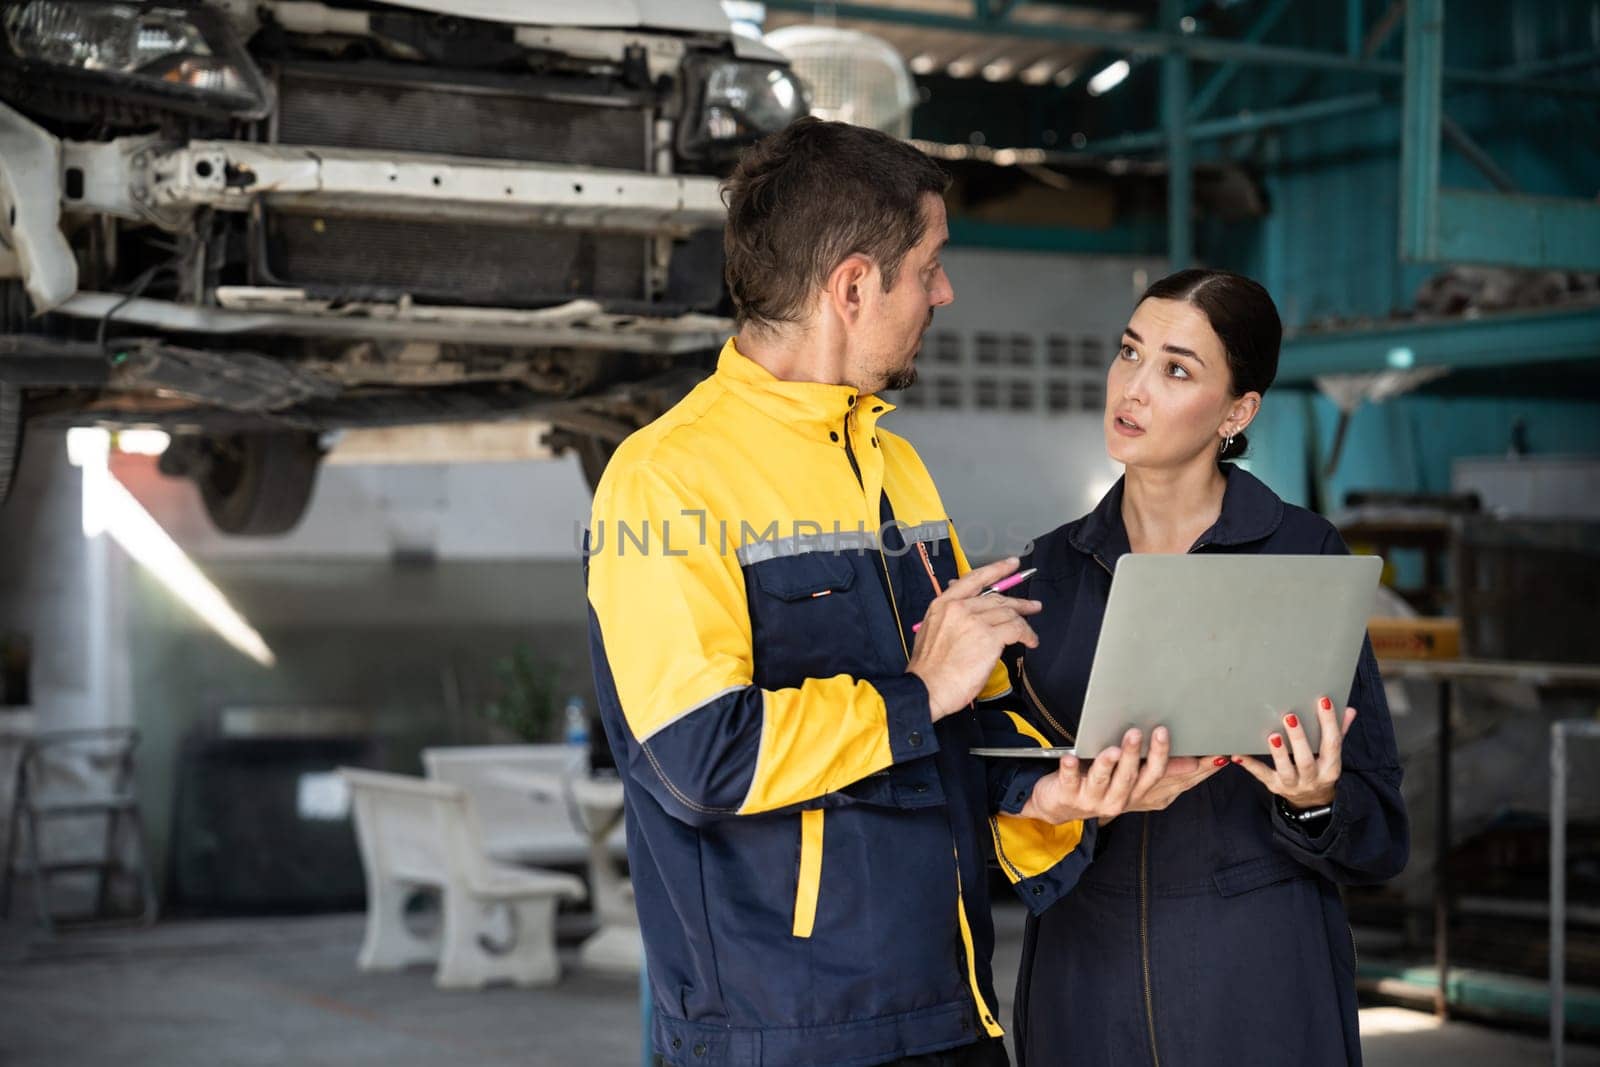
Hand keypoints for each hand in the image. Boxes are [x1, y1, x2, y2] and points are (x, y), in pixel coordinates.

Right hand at [907, 557, 1040, 721]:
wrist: (927, 688)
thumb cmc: (928, 670)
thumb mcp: (931, 633)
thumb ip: (950, 620)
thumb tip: (971, 618)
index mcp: (942, 605)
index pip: (973, 579)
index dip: (996, 569)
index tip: (1011, 564)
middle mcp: (959, 608)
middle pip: (996, 598)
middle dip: (1017, 602)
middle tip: (1031, 605)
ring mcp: (975, 621)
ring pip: (1008, 613)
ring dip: (1023, 622)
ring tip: (1030, 632)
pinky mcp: (990, 637)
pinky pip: (1016, 629)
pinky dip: (1027, 635)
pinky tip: (1030, 641)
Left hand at [1021, 726, 1216, 824]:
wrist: (1058, 805)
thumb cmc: (1100, 784)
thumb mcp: (1131, 778)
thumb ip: (1156, 768)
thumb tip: (1194, 760)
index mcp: (1138, 794)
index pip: (1167, 780)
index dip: (1186, 768)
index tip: (1205, 753)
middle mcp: (1120, 799)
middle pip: (1139, 778)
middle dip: (1149, 755)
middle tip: (1156, 731)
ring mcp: (1094, 799)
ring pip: (1107, 779)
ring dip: (1112, 762)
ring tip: (1115, 748)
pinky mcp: (1068, 794)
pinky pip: (1070, 780)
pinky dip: (1070, 768)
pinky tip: (1070, 757)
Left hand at [1231, 696, 1356, 809]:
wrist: (1311, 801)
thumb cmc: (1321, 768)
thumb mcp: (1332, 754)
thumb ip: (1338, 732)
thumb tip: (1349, 710)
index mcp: (1331, 767)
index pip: (1333, 743)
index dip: (1329, 722)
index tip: (1323, 701)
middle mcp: (1313, 777)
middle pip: (1306, 758)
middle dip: (1298, 738)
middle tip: (1289, 716)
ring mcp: (1293, 784)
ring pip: (1285, 769)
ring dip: (1278, 752)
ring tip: (1272, 736)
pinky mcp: (1274, 785)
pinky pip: (1261, 774)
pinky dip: (1249, 764)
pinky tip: (1237, 753)